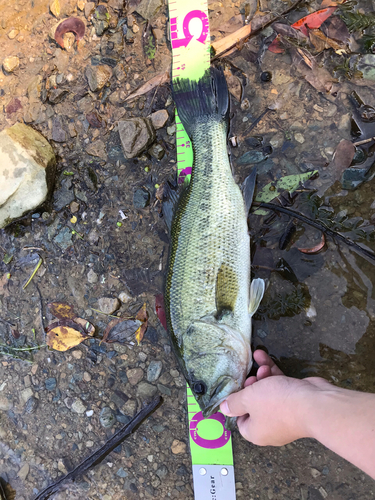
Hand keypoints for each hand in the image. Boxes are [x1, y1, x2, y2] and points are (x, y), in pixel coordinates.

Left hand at [220, 349, 334, 445]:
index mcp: (257, 433)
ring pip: (268, 393)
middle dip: (251, 386)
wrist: (315, 404)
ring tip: (261, 366)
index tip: (236, 390)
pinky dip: (273, 373)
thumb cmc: (277, 404)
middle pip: (254, 405)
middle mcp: (270, 426)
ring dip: (262, 377)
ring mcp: (285, 414)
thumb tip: (223, 409)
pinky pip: (280, 386)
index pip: (241, 422)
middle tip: (251, 377)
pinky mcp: (296, 401)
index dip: (237, 405)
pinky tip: (264, 357)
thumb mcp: (249, 399)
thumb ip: (235, 402)